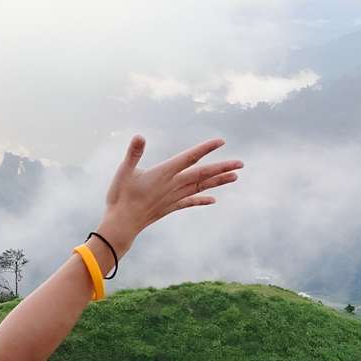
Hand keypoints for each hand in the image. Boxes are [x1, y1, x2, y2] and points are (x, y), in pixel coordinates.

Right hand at [98, 134, 241, 251]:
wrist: (121, 224)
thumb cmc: (120, 196)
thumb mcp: (124, 172)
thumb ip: (133, 154)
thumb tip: (139, 136)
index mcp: (163, 173)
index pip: (189, 158)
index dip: (205, 149)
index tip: (221, 142)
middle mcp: (172, 186)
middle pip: (202, 174)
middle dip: (222, 168)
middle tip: (241, 163)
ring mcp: (173, 197)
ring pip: (200, 187)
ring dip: (218, 181)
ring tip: (235, 176)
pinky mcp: (170, 207)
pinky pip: (190, 202)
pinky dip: (202, 199)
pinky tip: (213, 200)